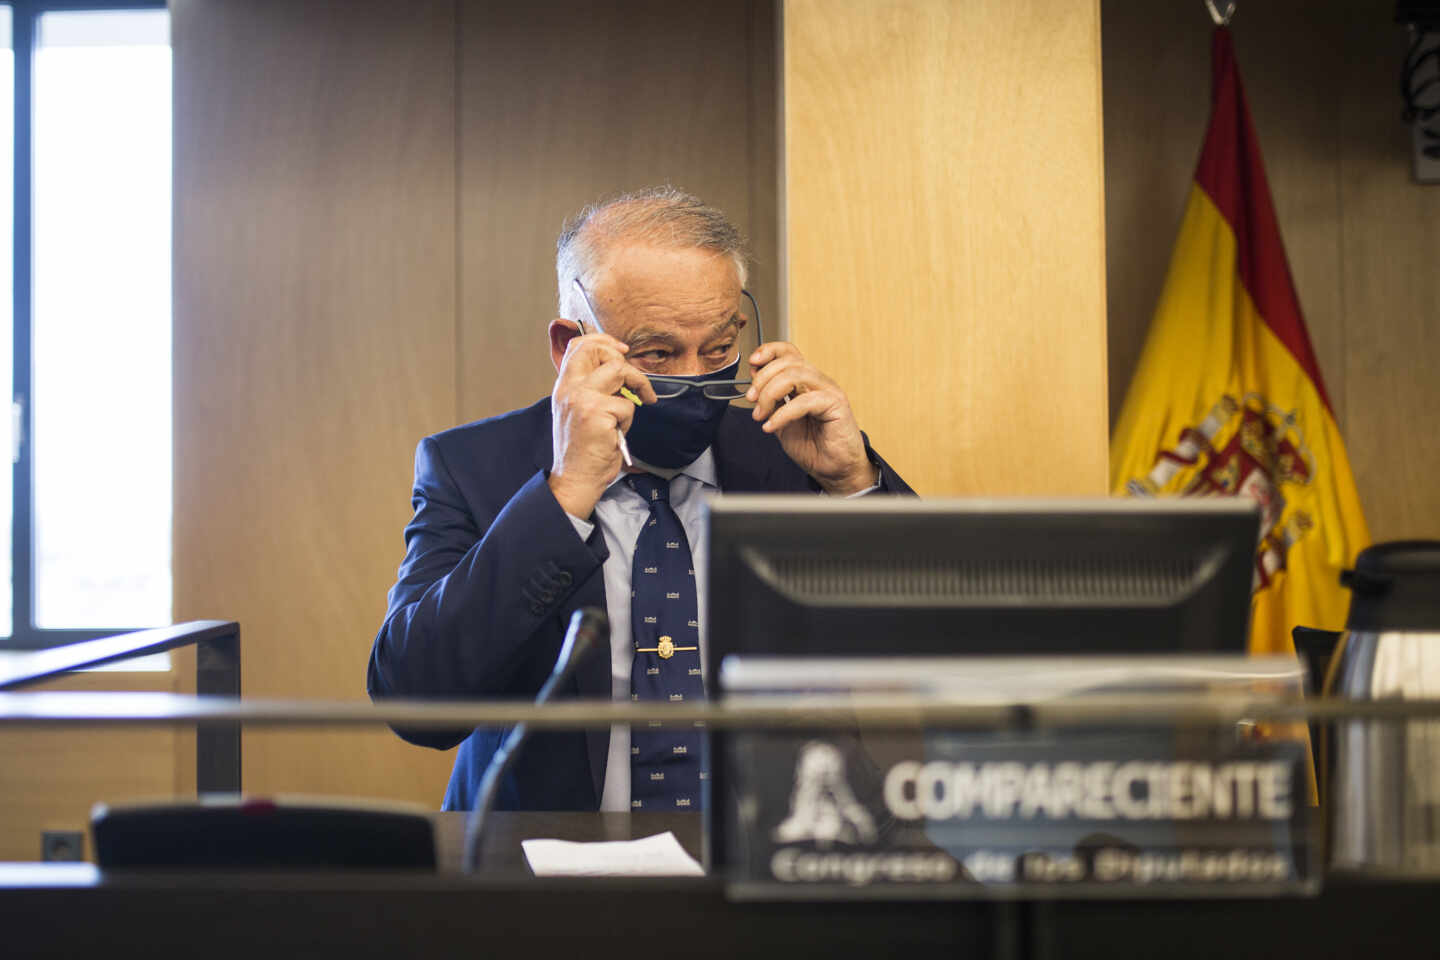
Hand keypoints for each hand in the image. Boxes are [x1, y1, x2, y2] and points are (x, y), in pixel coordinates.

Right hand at [548, 328, 656, 517]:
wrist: (576, 478)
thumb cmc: (582, 449)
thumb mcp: (578, 411)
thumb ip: (590, 387)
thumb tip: (616, 366)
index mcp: (564, 386)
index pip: (578, 346)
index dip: (602, 340)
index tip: (621, 349)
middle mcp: (570, 389)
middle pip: (598, 350)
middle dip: (623, 360)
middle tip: (635, 381)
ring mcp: (582, 400)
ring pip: (619, 371)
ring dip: (634, 387)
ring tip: (633, 408)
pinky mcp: (597, 414)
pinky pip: (626, 405)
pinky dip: (628, 420)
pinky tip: (617, 433)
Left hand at [746, 342, 875, 495]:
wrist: (833, 469)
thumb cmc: (812, 446)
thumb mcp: (781, 420)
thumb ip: (770, 401)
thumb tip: (754, 381)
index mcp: (805, 381)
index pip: (789, 352)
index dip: (769, 351)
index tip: (752, 363)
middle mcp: (817, 382)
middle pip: (788, 361)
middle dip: (763, 378)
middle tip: (751, 400)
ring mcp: (828, 391)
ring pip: (795, 375)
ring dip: (770, 393)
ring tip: (760, 415)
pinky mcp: (836, 404)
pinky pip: (804, 401)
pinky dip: (782, 414)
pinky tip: (771, 427)